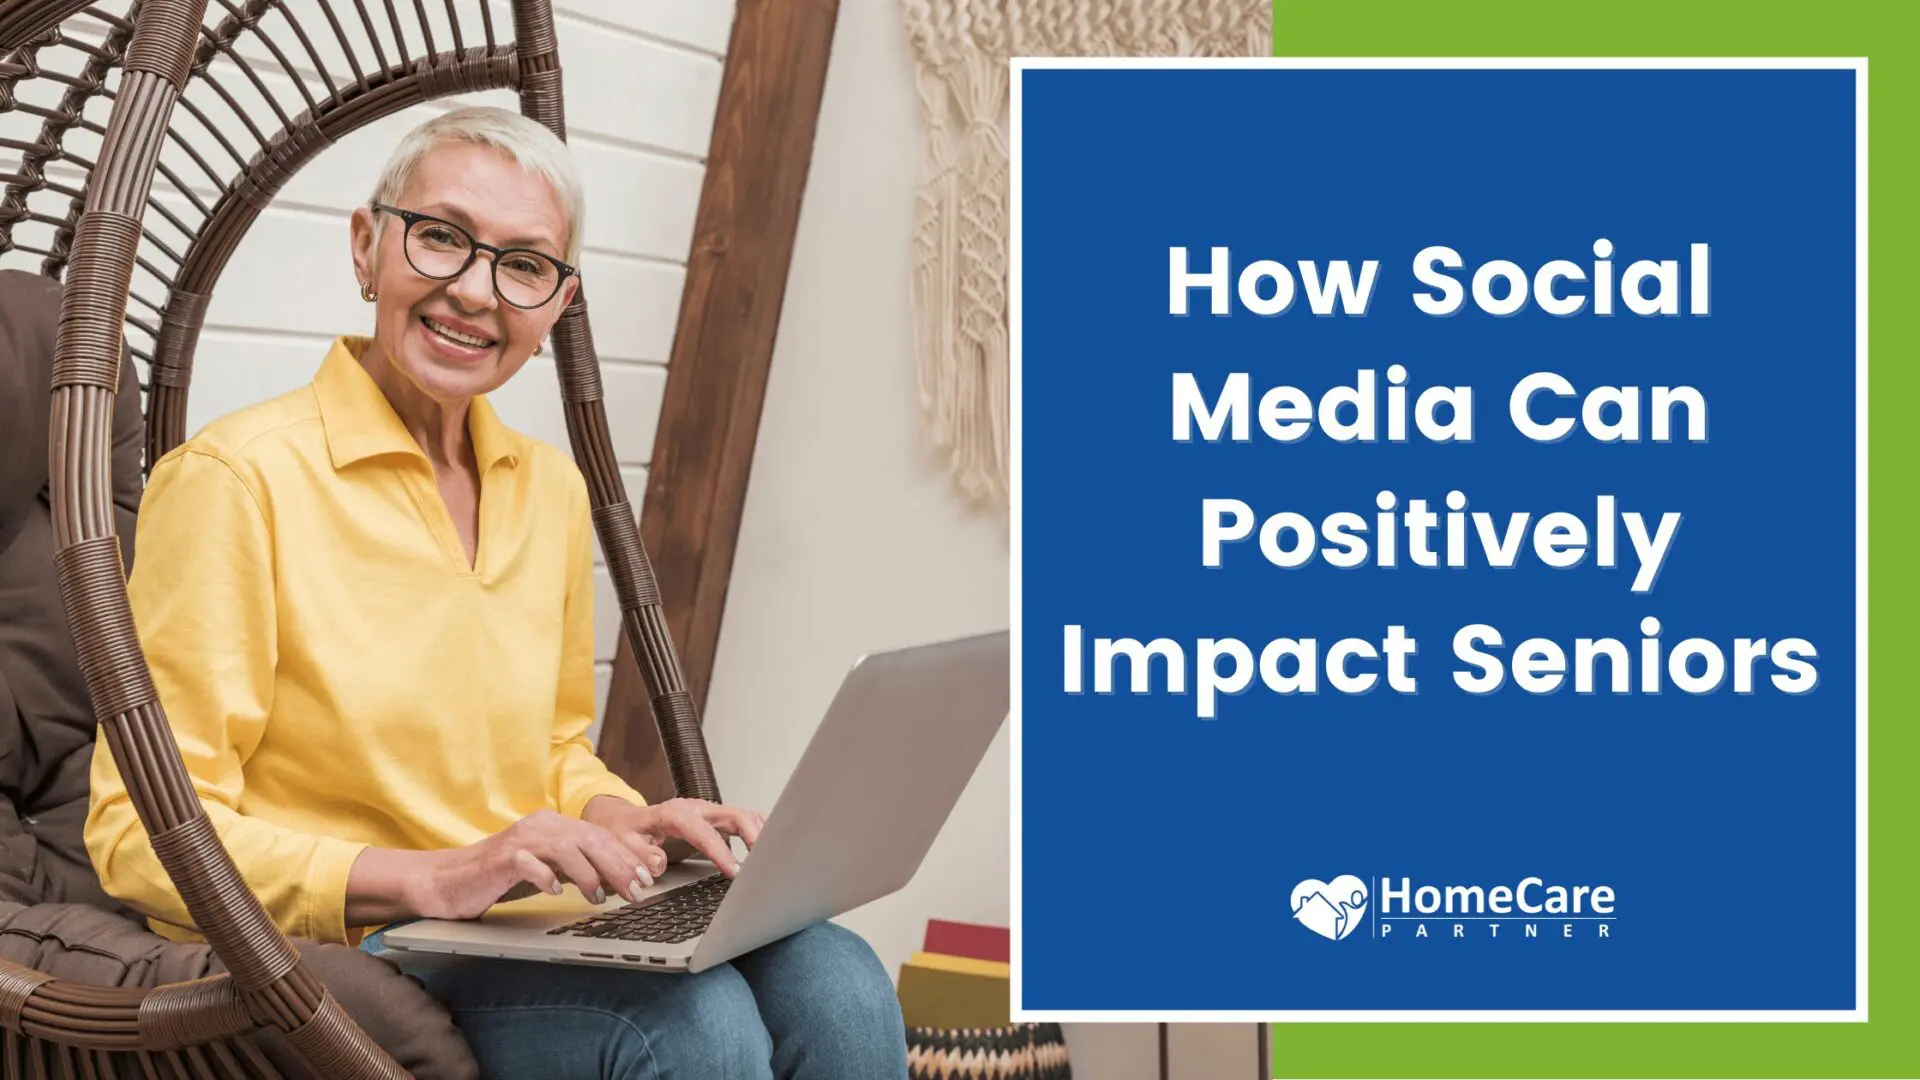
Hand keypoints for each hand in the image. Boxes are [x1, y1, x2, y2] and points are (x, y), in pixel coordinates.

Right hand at [412, 809, 667, 919]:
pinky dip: (546, 875)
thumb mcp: (545, 868)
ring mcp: (519, 840)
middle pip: (590, 839)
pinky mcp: (500, 859)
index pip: (600, 836)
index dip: (627, 855)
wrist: (448, 881)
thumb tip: (616, 880)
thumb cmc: (499, 877)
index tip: (648, 877)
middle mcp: (540, 826)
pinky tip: (557, 891)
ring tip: (601, 895)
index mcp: (553, 826)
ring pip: (566, 847)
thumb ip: (576, 867)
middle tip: (638, 889)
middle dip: (619, 864)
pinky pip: (529, 863)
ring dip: (589, 872)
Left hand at [583, 796, 764, 877]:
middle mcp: (695, 809)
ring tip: (772, 857)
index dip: (721, 851)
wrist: (623, 820)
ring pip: (743, 816)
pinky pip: (742, 821)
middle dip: (754, 836)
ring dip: (760, 834)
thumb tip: (658, 864)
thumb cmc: (624, 831)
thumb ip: (639, 854)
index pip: (703, 831)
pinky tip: (765, 849)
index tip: (735, 871)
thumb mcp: (622, 843)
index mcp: (673, 814)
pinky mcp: (714, 818)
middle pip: (734, 815)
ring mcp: (706, 812)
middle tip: (765, 861)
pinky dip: (756, 833)